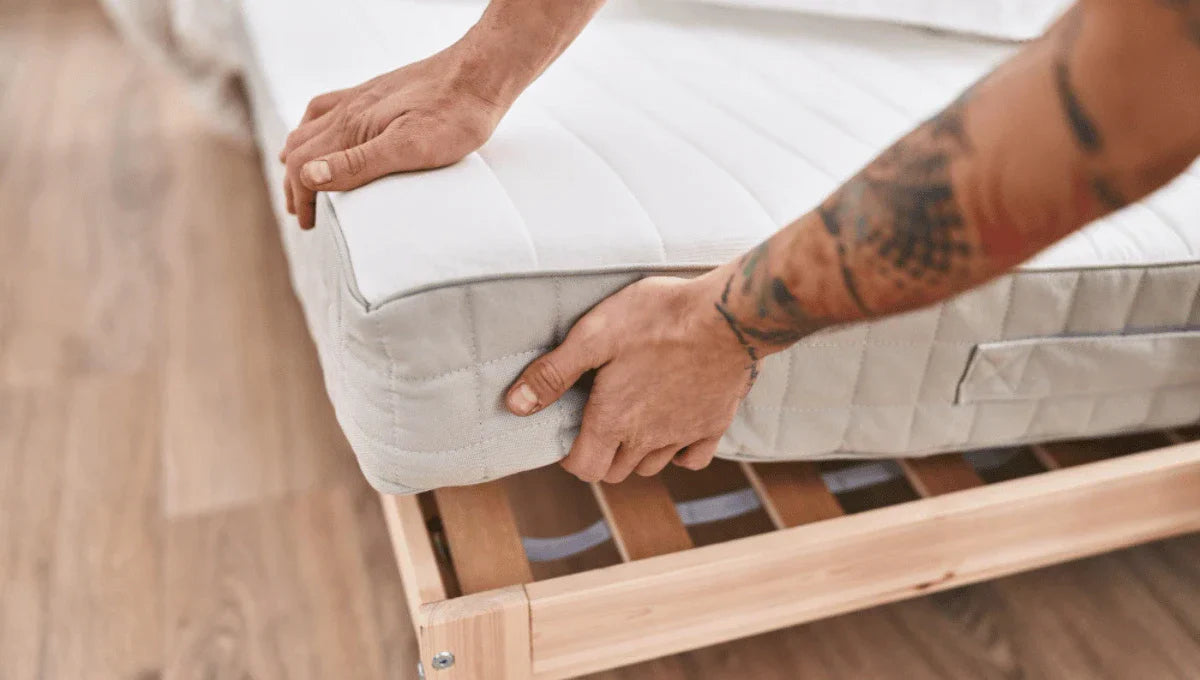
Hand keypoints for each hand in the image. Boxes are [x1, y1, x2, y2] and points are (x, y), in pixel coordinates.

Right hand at [280, 39, 514, 228]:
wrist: (479, 74)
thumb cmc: (454, 114)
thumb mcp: (409, 148)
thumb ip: (358, 163)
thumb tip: (308, 176)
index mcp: (352, 127)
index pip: (303, 165)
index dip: (301, 198)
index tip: (309, 223)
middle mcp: (348, 109)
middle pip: (300, 147)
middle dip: (295, 182)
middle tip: (303, 212)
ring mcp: (361, 97)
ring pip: (310, 126)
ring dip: (300, 155)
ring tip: (304, 178)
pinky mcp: (377, 92)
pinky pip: (330, 107)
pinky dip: (315, 128)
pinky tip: (328, 134)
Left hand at [504, 274, 756, 482]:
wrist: (728, 315)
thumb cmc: (656, 318)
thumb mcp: (593, 336)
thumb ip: (553, 374)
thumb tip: (515, 406)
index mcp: (614, 421)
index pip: (584, 468)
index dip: (570, 457)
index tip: (570, 433)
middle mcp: (648, 439)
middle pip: (615, 471)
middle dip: (599, 453)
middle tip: (597, 420)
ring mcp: (684, 435)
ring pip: (651, 466)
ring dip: (634, 452)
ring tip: (631, 419)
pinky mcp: (714, 425)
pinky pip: (691, 458)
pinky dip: (678, 452)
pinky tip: (672, 427)